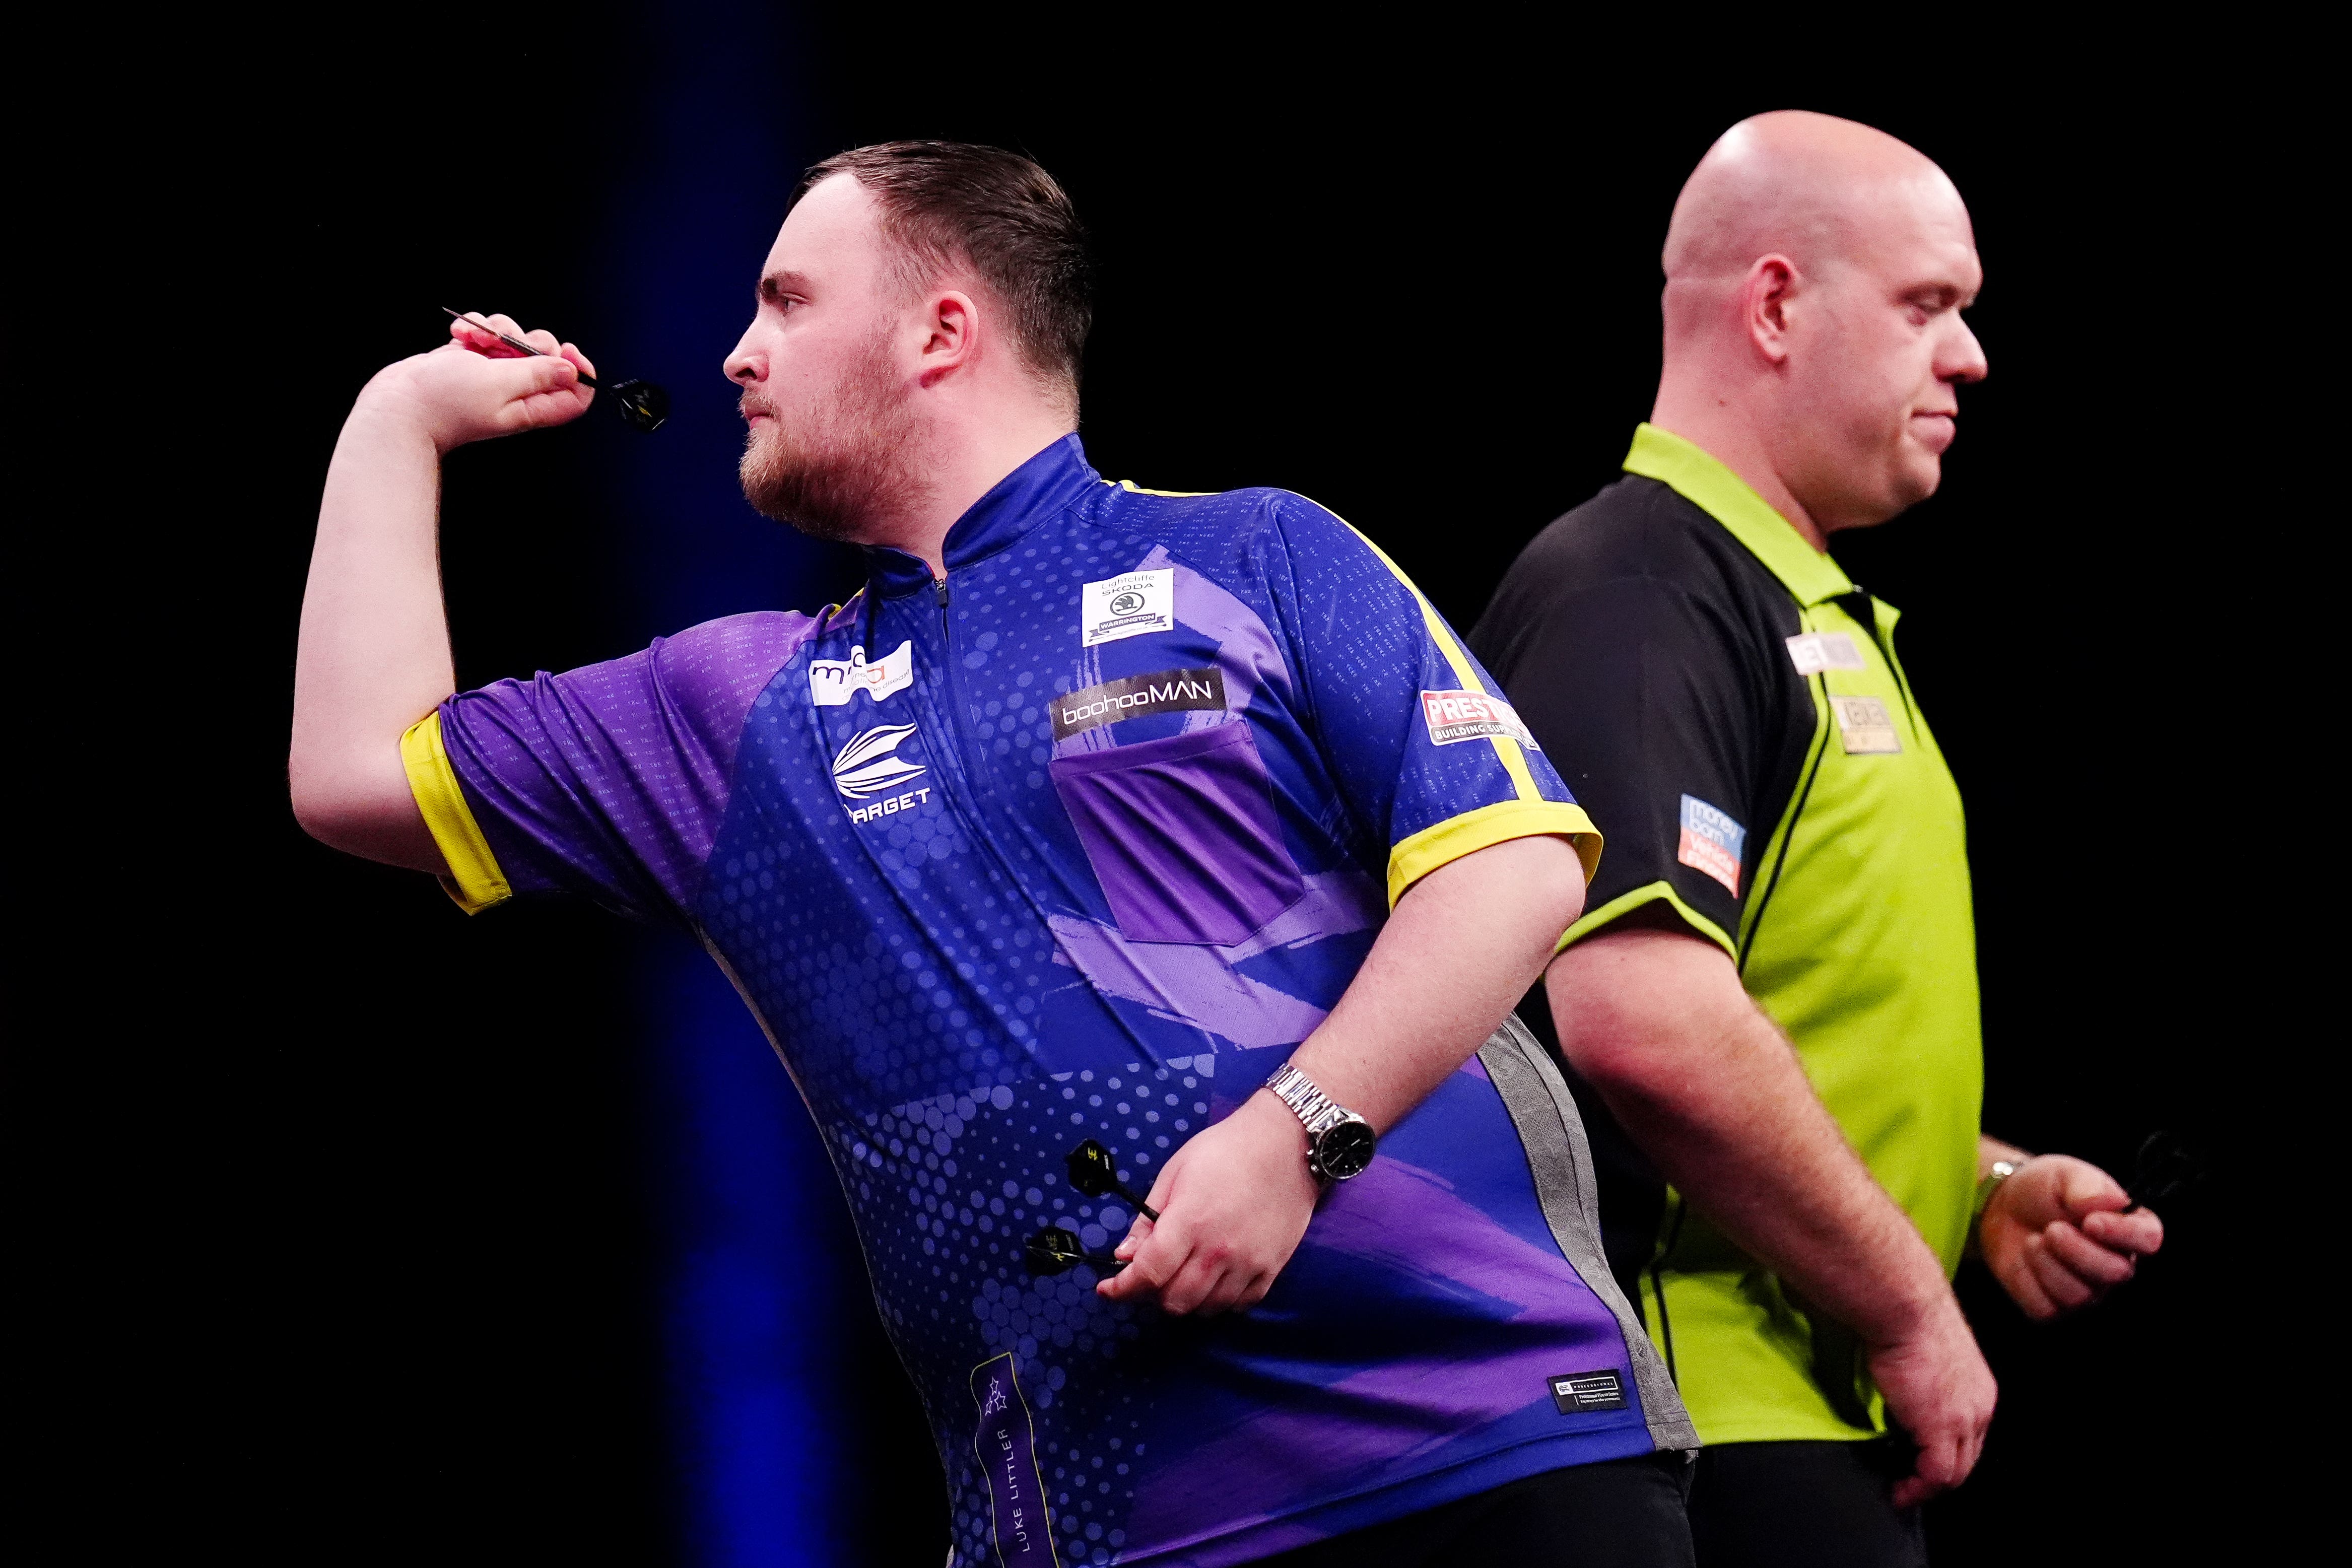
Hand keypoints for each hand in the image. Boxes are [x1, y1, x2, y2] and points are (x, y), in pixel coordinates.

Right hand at [357, 312, 596, 453]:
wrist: (398, 404)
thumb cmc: (443, 402)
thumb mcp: (499, 385)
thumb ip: (537, 374)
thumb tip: (571, 371)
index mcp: (531, 407)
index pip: (575, 394)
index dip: (579, 371)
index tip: (566, 350)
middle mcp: (516, 392)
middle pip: (547, 359)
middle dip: (529, 341)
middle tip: (503, 344)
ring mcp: (494, 375)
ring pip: (515, 340)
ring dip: (496, 330)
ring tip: (473, 339)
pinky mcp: (473, 360)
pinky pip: (488, 335)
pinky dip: (476, 329)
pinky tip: (460, 336)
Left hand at [1095, 1090, 1320, 1315]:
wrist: (1287, 1144)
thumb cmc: (1226, 1150)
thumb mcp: (1175, 1172)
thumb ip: (1148, 1219)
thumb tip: (1124, 1255)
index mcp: (1189, 1221)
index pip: (1148, 1274)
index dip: (1121, 1289)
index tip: (1108, 1289)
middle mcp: (1218, 1250)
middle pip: (1174, 1301)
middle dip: (1153, 1293)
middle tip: (1152, 1273)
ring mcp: (1248, 1263)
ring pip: (1206, 1309)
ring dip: (1187, 1299)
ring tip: (1184, 1274)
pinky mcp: (1271, 1268)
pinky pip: (1239, 1305)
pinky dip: (1220, 1301)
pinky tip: (1214, 1279)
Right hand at [1867, 1293, 1997, 1509]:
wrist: (1906, 1307)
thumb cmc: (1908, 1316)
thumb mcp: (1926, 1353)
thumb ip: (1922, 1377)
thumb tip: (1903, 1386)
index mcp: (1979, 1389)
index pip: (1971, 1437)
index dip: (1946, 1455)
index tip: (1921, 1463)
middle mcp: (1979, 1407)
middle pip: (1967, 1460)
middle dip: (1939, 1477)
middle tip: (1911, 1485)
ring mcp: (1964, 1420)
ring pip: (1955, 1473)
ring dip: (1927, 1487)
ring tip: (1903, 1491)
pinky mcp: (1940, 1428)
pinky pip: (1936, 1475)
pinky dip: (1918, 1488)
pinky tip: (1900, 1489)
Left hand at [1980, 1154, 2163, 1320]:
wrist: (2003, 1207)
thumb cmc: (2043, 1190)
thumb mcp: (2063, 1175)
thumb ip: (2086, 1184)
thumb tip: (2111, 1202)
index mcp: (2126, 1228)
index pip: (2148, 1239)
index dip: (2123, 1234)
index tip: (2091, 1222)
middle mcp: (2115, 1265)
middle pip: (2114, 1274)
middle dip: (2077, 1250)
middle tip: (2052, 1228)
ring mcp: (2088, 1291)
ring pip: (2078, 1296)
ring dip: (2047, 1264)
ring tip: (2034, 1240)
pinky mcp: (2055, 1307)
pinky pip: (2046, 1308)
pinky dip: (2027, 1282)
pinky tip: (2026, 1260)